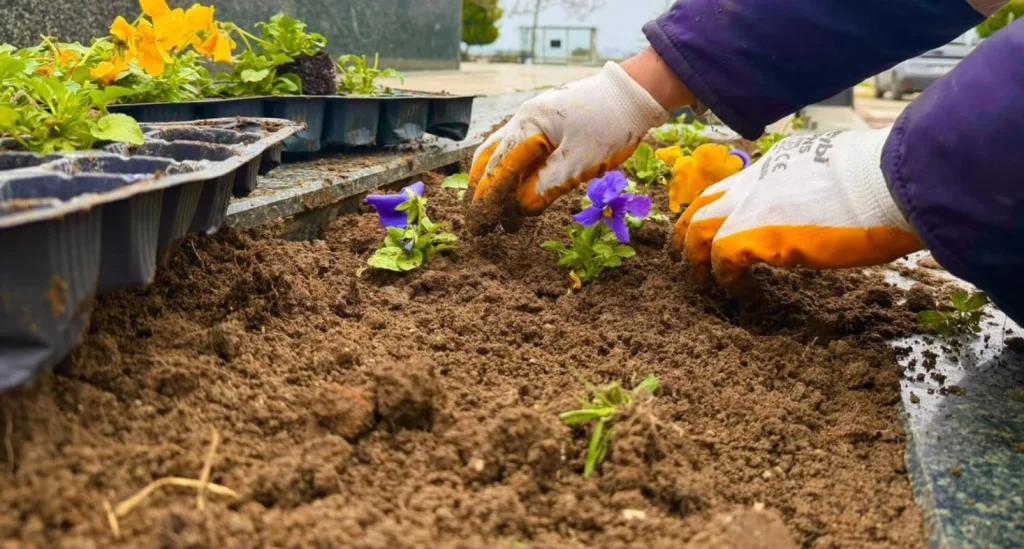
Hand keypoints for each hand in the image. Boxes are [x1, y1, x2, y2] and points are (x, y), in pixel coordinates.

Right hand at [467, 61, 668, 233]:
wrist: (635, 96)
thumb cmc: (611, 124)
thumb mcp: (580, 161)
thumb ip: (546, 186)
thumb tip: (519, 209)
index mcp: (528, 124)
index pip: (499, 167)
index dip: (488, 198)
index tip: (481, 224)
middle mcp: (523, 121)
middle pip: (489, 159)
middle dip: (481, 192)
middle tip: (479, 224)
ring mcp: (534, 125)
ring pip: (501, 158)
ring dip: (495, 186)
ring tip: (496, 218)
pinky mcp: (546, 131)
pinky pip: (520, 156)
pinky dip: (514, 179)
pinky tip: (517, 198)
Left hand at [673, 127, 923, 283]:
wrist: (892, 181)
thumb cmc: (892, 181)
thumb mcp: (847, 173)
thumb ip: (823, 188)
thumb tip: (825, 209)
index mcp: (784, 157)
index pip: (742, 181)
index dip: (726, 205)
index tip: (724, 225)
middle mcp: (759, 175)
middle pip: (706, 200)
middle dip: (689, 226)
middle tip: (684, 250)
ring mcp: (750, 202)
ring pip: (698, 227)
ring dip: (694, 256)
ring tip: (699, 281)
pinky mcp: (751, 232)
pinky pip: (720, 258)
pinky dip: (725, 278)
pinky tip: (740, 293)